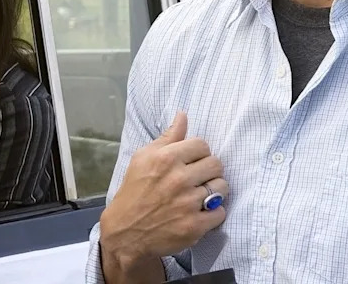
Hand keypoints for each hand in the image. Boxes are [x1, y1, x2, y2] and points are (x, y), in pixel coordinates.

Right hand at [99, 112, 227, 280]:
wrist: (125, 232)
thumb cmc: (134, 191)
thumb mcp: (143, 158)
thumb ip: (167, 137)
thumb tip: (183, 115)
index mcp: (166, 158)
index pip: (202, 144)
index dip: (198, 152)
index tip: (191, 161)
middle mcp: (179, 179)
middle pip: (216, 164)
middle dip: (209, 169)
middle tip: (198, 177)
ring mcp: (188, 204)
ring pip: (222, 187)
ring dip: (215, 190)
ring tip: (202, 194)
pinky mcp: (194, 226)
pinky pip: (220, 212)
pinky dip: (214, 213)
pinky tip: (201, 211)